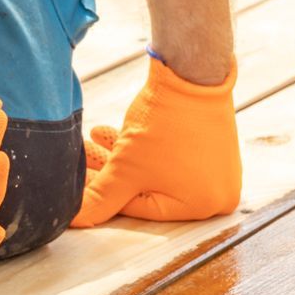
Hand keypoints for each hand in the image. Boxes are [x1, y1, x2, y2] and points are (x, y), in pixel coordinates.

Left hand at [73, 57, 240, 228]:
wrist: (192, 72)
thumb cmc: (165, 124)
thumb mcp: (125, 168)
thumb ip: (100, 198)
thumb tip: (75, 221)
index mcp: (202, 207)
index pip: (141, 209)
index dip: (106, 194)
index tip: (80, 184)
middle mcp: (217, 195)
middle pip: (148, 189)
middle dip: (112, 173)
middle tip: (82, 160)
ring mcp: (218, 170)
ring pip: (156, 170)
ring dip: (122, 158)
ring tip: (91, 142)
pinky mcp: (212, 147)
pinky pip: (171, 156)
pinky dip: (143, 148)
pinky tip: (109, 134)